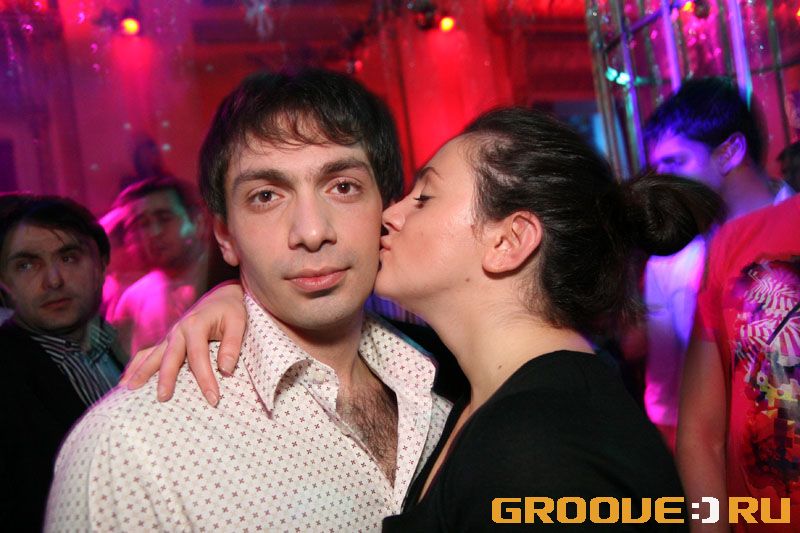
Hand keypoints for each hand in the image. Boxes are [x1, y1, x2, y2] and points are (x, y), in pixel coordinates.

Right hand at [118, 282, 246, 405]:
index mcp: (196, 325)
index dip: (205, 379)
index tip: (213, 398)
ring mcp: (170, 335)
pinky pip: (148, 353)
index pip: (198, 357)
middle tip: (163, 398)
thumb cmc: (231, 310)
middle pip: (169, 357)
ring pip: (152, 355)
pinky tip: (125, 380)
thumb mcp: (238, 323)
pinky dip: (136, 366)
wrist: (222, 296)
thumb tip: (225, 370)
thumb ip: (232, 345)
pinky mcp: (167, 340)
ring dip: (140, 372)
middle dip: (166, 379)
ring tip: (128, 390)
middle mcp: (178, 330)